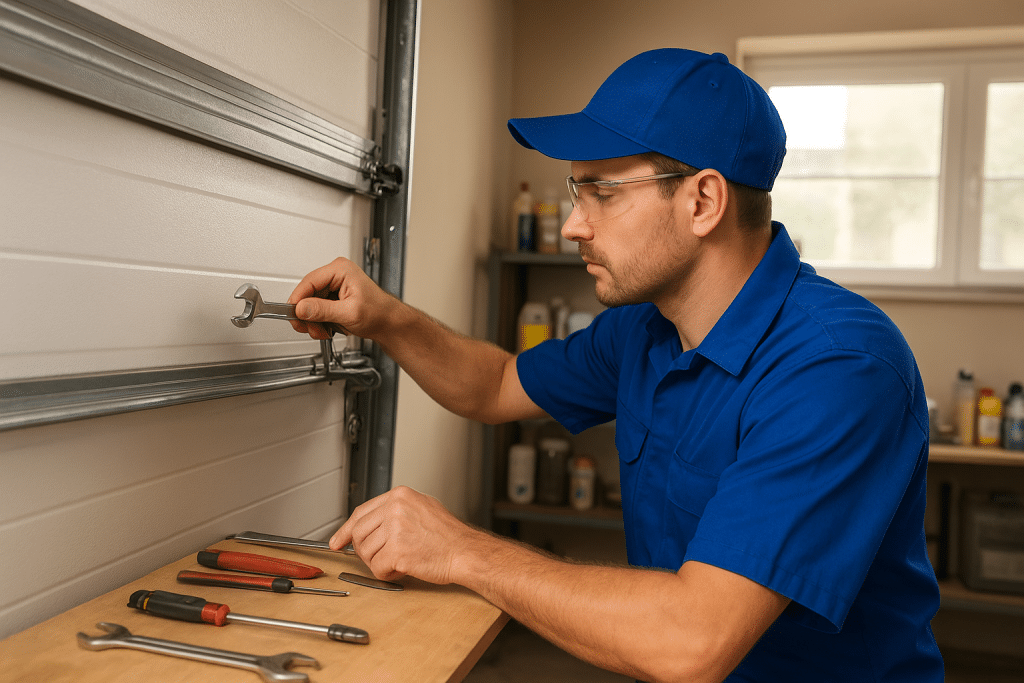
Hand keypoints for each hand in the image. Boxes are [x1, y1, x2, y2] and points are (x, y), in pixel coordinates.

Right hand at [287, 257, 395, 339]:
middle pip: (307, 294)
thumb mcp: (349, 313)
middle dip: (307, 315)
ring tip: (324, 331)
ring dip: (313, 321)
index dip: (298, 300)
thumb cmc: (379, 313)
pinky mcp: (333, 297)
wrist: (389, 323)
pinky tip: (327, 328)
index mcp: (340, 270)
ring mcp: (334, 286)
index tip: (292, 314)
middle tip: (310, 329)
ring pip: (309, 304)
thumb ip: (323, 310)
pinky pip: (316, 309)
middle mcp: (336, 275)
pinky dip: (318, 322)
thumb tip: (301, 308)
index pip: (309, 281)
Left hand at [329, 486, 477, 583]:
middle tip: (379, 557)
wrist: (466, 552)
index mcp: (400, 495)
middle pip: (359, 533)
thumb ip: (395, 511)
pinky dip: (387, 575)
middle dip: (364, 551)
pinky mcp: (397, 551)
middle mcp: (395, 508)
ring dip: (380, 563)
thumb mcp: (422, 508)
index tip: (338, 541)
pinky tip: (403, 569)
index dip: (346, 530)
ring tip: (401, 561)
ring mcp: (395, 529)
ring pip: (367, 553)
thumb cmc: (448, 536)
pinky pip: (377, 569)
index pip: (361, 512)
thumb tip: (371, 523)